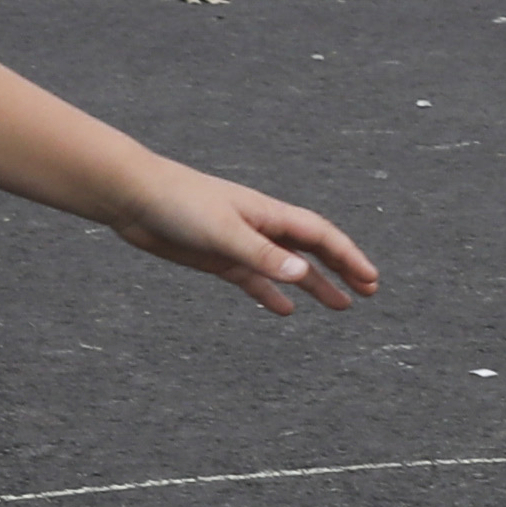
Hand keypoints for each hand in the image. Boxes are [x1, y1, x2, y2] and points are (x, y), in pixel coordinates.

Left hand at [104, 158, 380, 312]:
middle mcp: (261, 228)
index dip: (349, 257)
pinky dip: (272, 293)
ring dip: (315, 285)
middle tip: (369, 291)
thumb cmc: (179, 203)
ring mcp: (240, 244)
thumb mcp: (223, 231)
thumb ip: (261, 254)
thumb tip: (300, 274)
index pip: (320, 236)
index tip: (371, 278)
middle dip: (343, 270)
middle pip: (312, 251)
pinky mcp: (218, 258)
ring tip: (341, 305)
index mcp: (269, 215)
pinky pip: (255, 279)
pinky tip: (285, 310)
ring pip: (287, 268)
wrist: (134, 197)